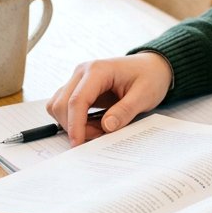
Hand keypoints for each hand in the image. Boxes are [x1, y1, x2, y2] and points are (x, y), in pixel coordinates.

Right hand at [46, 53, 173, 145]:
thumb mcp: (144, 95)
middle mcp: (83, 72)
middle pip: (62, 105)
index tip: (79, 145)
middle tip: (100, 136)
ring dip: (73, 124)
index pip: (77, 100)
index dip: (75, 125)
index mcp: (98, 69)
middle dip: (76, 127)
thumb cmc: (150, 77)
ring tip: (98, 129)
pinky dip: (74, 120)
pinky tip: (93, 124)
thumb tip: (106, 127)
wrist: (152, 67)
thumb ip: (125, 111)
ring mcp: (78, 79)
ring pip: (59, 106)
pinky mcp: (78, 88)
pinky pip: (65, 107)